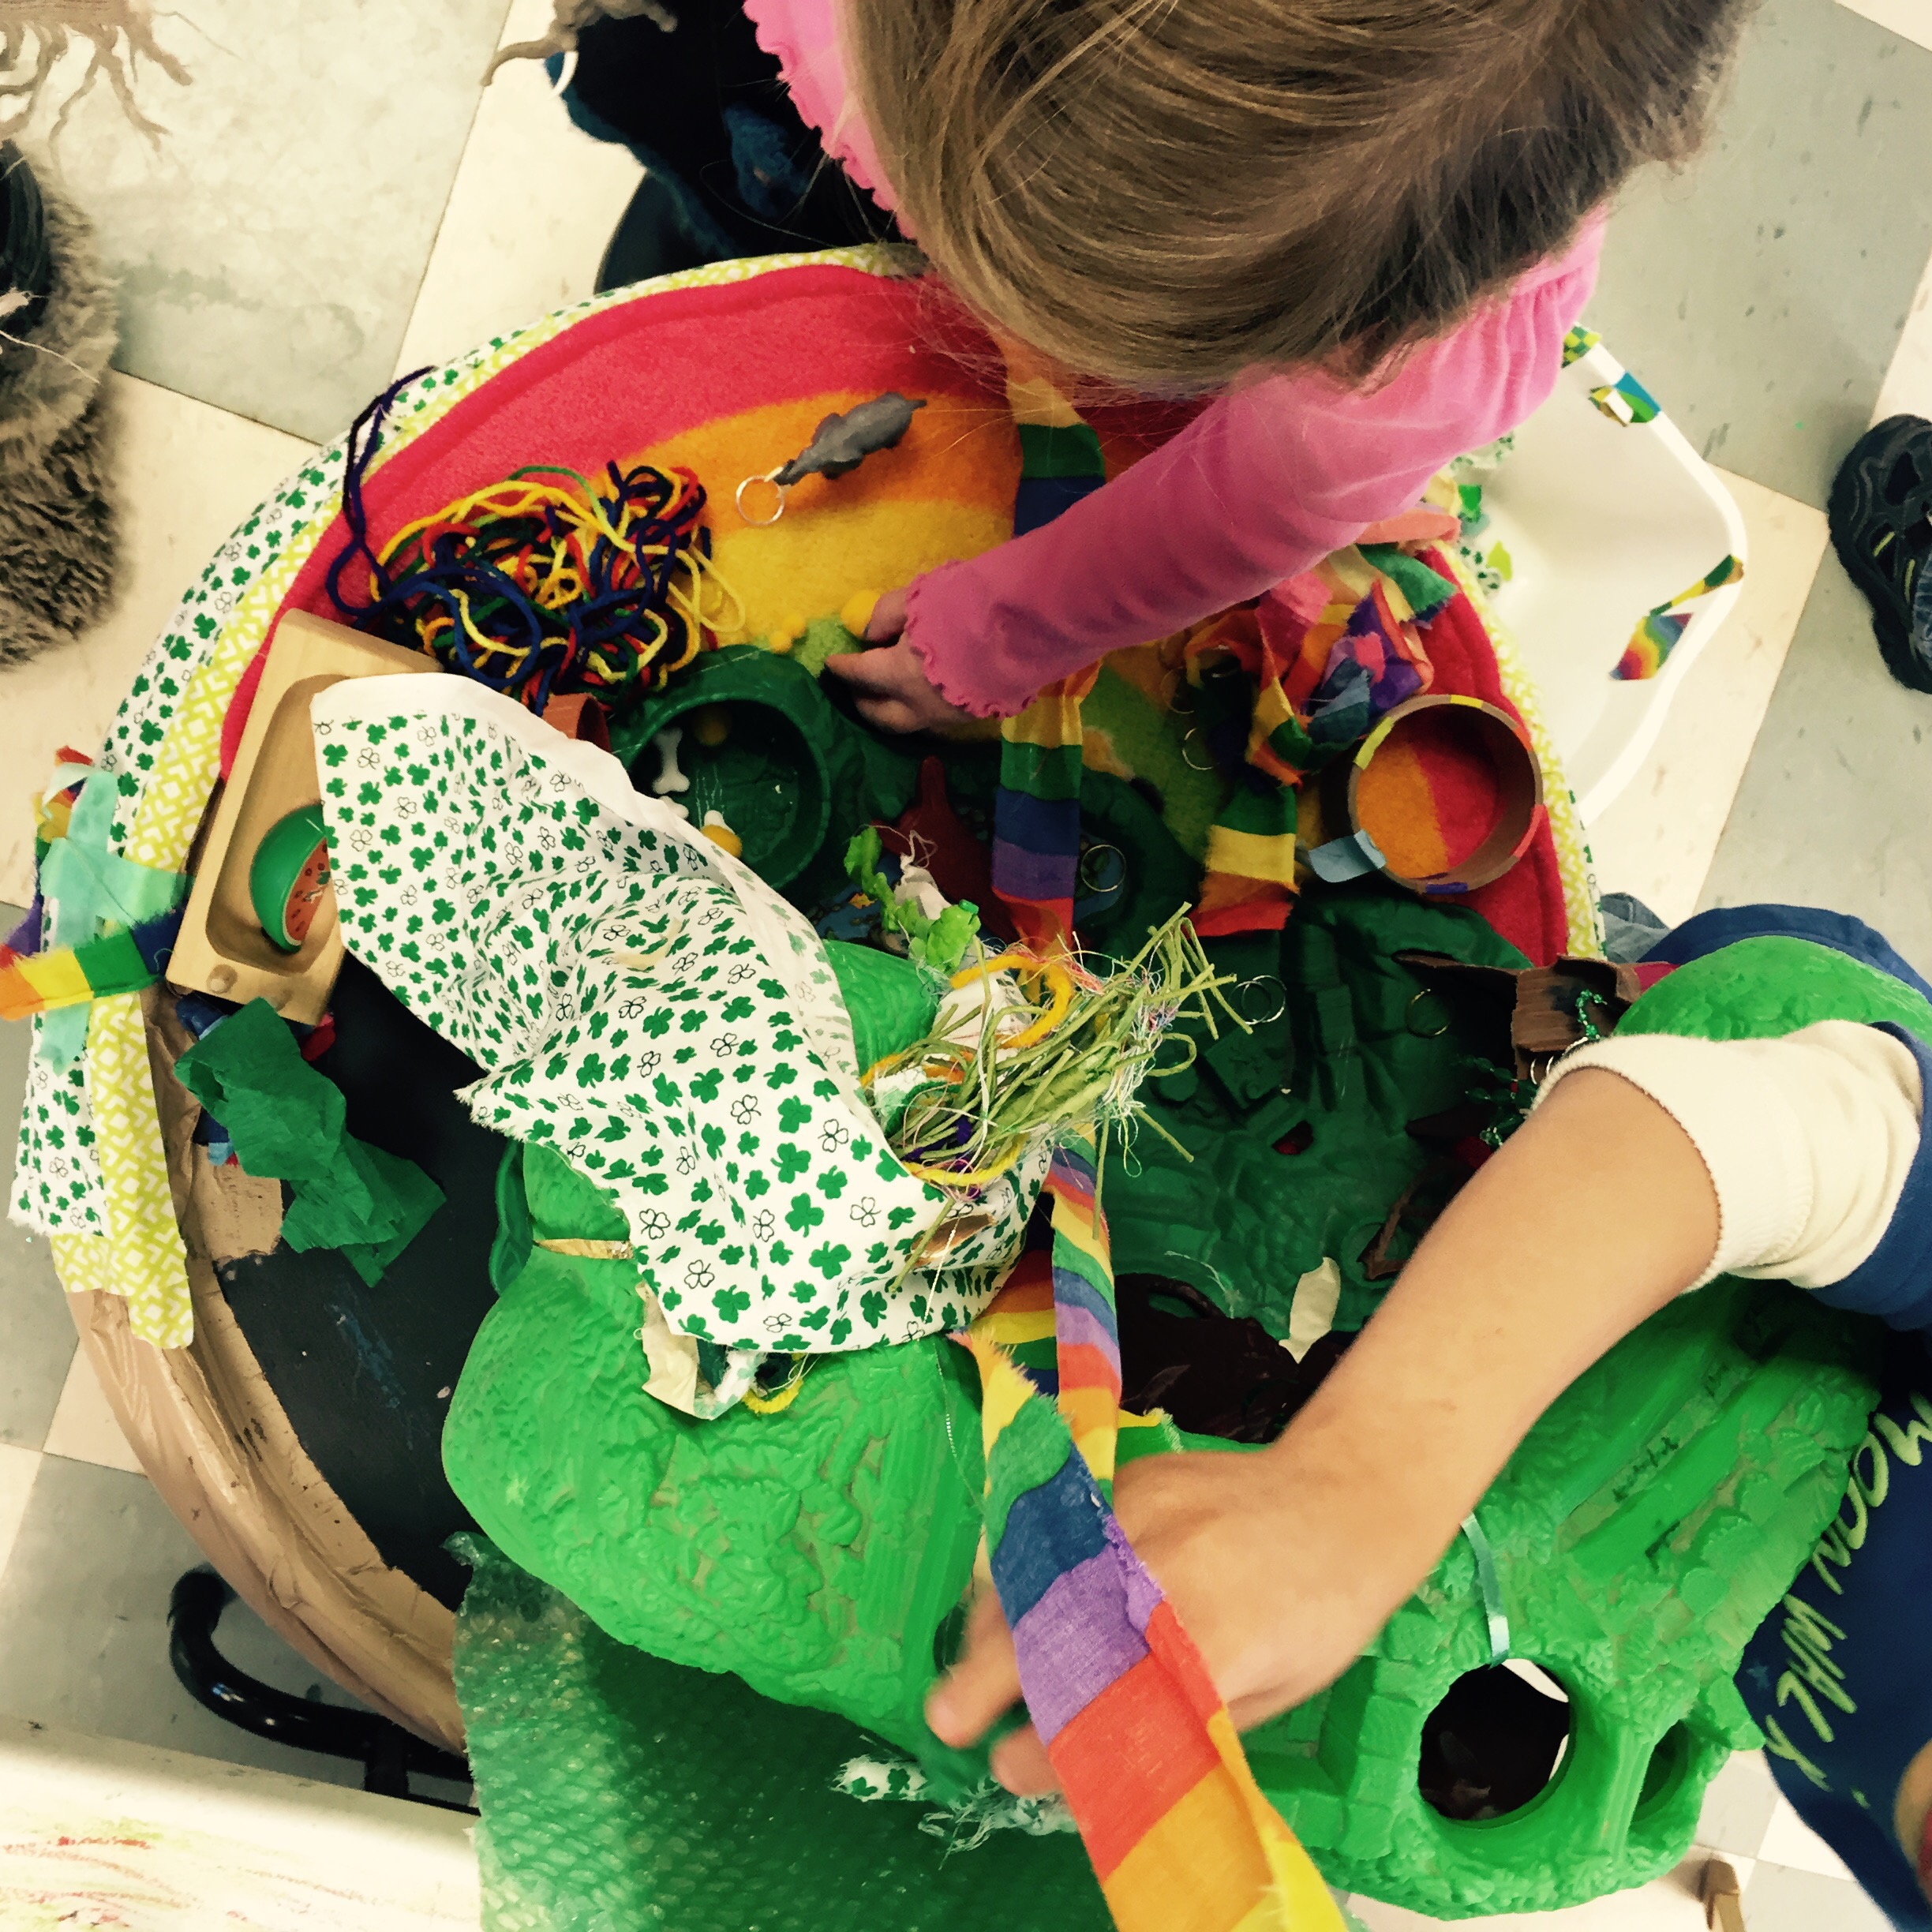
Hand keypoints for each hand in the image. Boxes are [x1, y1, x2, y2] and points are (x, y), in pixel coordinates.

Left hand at [821, 588, 976, 733]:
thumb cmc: (966, 606)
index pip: (860, 675)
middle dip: (864, 703)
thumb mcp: (918, 596)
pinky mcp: (978, 714)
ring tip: (889, 694)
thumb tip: (871, 632)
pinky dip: (923, 707)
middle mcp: (920, 706)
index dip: (843, 668)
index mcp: (899, 677)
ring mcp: (951, 715)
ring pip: (911, 723)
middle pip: (881, 716)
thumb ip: (886, 614)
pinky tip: (926, 691)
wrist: (1028, 627)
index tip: (831, 664)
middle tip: (855, 689)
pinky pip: (939, 717)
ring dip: (894, 710)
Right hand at [925, 1445, 1400, 1795]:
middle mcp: (1168, 1573)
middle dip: (992, 1679)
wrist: (1340, 1496)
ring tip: (967, 1669)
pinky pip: (1055, 1532)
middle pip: (1058, 1628)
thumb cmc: (1318, 1614)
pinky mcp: (1127, 1479)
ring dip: (993, 1623)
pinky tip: (1005, 1602)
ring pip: (1041, 1573)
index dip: (1054, 1746)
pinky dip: (1023, 1571)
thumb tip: (1092, 1767)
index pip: (1111, 1706)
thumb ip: (1179, 1726)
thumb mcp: (1266, 1696)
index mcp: (1216, 1641)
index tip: (1010, 1769)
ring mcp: (1141, 1515)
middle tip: (948, 1720)